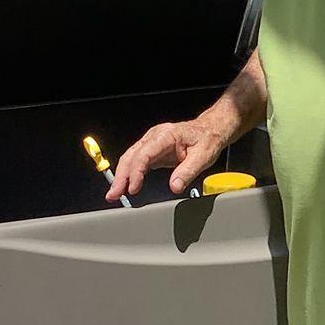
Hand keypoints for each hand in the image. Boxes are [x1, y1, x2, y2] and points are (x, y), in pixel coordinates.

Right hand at [106, 120, 227, 200]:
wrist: (210, 130)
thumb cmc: (207, 139)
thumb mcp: (203, 156)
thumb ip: (187, 172)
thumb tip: (175, 186)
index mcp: (166, 135)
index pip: (143, 154)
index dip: (135, 172)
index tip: (133, 188)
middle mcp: (155, 137)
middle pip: (131, 156)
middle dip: (120, 176)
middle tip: (114, 194)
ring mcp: (152, 143)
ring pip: (130, 158)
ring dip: (121, 176)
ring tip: (115, 193)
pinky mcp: (153, 150)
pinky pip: (136, 161)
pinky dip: (129, 174)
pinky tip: (126, 185)